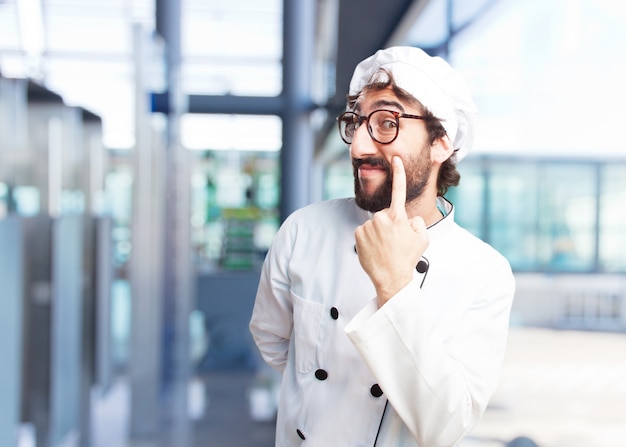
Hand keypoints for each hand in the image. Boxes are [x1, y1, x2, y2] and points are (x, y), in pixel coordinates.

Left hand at [354, 156, 428, 305]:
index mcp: (399, 217)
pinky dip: (369, 239)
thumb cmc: (407, 259)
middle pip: (386, 215)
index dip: (398, 173)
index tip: (395, 159)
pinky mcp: (358, 234)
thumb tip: (408, 218)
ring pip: (374, 224)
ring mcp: (368, 226)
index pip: (399, 189)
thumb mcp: (422, 239)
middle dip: (389, 225)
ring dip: (379, 233)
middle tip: (394, 243)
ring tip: (385, 248)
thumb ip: (417, 222)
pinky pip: (365, 232)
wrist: (392, 278)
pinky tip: (375, 249)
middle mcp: (382, 218)